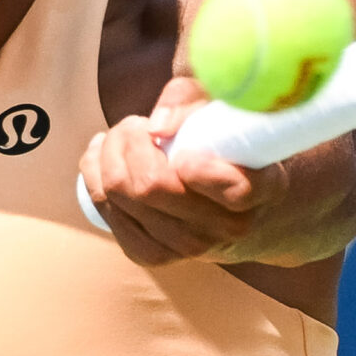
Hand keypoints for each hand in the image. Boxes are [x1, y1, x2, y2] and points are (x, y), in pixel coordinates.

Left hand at [78, 77, 286, 265]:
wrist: (233, 203)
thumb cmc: (226, 141)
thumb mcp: (222, 105)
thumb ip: (191, 100)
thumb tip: (156, 127)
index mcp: (261, 191)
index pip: (231, 189)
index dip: (197, 166)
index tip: (183, 147)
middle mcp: (228, 228)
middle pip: (149, 187)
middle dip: (128, 140)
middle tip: (134, 123)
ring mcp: (189, 249)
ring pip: (119, 196)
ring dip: (108, 153)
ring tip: (122, 136)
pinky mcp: (152, 255)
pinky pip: (106, 211)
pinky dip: (94, 176)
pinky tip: (102, 158)